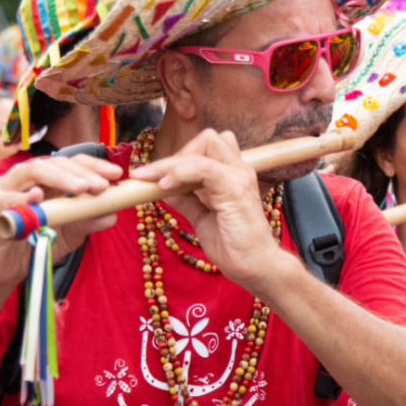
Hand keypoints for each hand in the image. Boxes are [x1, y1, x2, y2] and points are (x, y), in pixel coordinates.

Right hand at [0, 155, 122, 294]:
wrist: (0, 269)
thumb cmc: (34, 244)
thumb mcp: (68, 234)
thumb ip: (86, 221)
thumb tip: (112, 214)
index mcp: (47, 180)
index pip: (73, 163)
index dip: (95, 166)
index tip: (116, 174)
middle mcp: (27, 178)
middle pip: (56, 163)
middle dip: (82, 173)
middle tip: (101, 185)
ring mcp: (7, 188)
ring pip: (33, 171)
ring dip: (60, 178)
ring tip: (80, 188)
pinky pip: (8, 197)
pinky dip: (24, 197)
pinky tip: (38, 197)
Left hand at [128, 129, 291, 290]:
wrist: (254, 266)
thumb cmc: (233, 245)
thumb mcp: (202, 217)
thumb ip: (187, 198)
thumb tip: (164, 187)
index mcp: (233, 174)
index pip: (206, 146)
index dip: (180, 156)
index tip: (152, 175)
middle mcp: (239, 170)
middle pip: (206, 139)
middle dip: (177, 154)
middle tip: (156, 178)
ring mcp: (239, 176)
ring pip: (202, 148)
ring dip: (171, 162)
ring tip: (151, 180)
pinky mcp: (235, 188)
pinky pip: (203, 168)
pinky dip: (180, 172)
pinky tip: (165, 186)